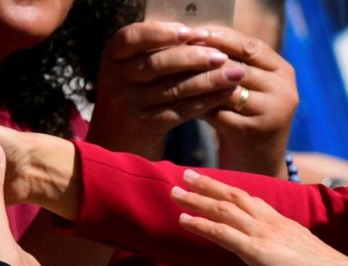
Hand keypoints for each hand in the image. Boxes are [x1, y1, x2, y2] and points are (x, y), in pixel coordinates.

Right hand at [87, 22, 245, 158]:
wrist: (115, 150)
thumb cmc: (133, 105)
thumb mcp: (132, 77)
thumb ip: (154, 56)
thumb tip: (198, 37)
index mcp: (112, 60)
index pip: (132, 37)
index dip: (162, 32)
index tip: (192, 32)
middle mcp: (114, 80)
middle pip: (158, 63)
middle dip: (194, 57)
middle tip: (222, 56)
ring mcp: (126, 105)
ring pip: (173, 87)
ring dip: (208, 79)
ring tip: (235, 73)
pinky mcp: (143, 128)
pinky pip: (180, 110)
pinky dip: (206, 101)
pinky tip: (225, 94)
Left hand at [170, 169, 347, 265]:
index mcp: (286, 229)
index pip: (252, 206)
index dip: (230, 195)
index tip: (212, 187)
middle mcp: (274, 225)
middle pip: (235, 198)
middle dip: (208, 186)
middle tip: (185, 175)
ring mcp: (265, 235)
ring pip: (224, 209)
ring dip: (197, 198)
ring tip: (174, 190)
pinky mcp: (258, 250)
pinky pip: (223, 232)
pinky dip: (201, 224)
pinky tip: (183, 220)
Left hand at [189, 27, 298, 176]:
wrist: (257, 169)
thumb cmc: (245, 122)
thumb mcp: (248, 90)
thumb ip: (232, 65)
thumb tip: (195, 38)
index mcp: (284, 72)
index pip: (250, 46)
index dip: (221, 37)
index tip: (193, 32)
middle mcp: (284, 90)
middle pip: (237, 66)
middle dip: (204, 59)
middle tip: (174, 51)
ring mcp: (272, 112)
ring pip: (225, 89)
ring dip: (197, 80)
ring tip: (171, 72)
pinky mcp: (253, 132)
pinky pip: (216, 111)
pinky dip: (195, 104)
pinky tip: (176, 99)